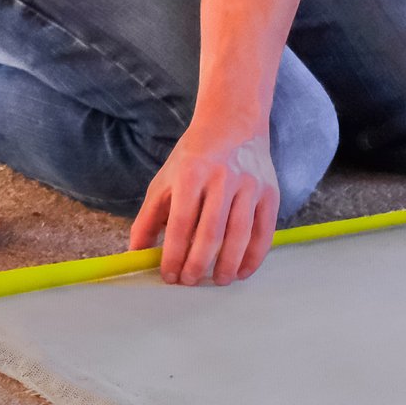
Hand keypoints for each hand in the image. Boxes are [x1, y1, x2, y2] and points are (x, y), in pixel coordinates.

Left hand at [129, 122, 278, 285]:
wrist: (233, 123)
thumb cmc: (194, 157)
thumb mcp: (165, 180)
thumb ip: (149, 217)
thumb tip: (135, 254)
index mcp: (191, 174)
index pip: (181, 223)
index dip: (174, 254)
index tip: (169, 276)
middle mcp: (222, 179)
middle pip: (210, 232)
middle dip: (198, 264)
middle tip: (190, 282)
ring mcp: (249, 185)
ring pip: (240, 235)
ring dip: (227, 265)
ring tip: (216, 281)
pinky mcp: (270, 193)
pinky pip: (264, 232)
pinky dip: (254, 257)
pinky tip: (241, 271)